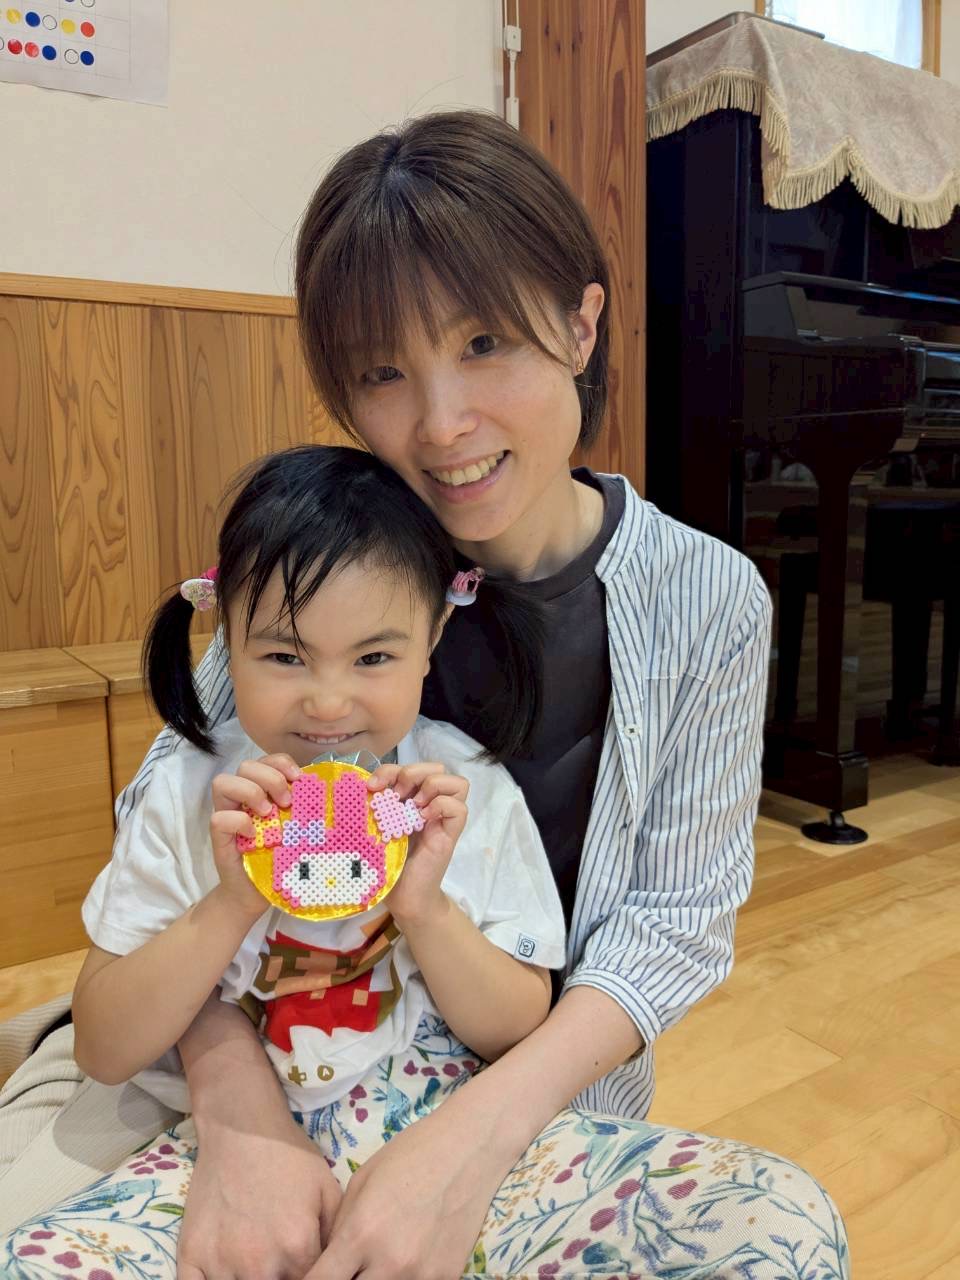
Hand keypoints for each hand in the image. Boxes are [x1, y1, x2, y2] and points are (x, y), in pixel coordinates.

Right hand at [178, 1111, 341, 1279]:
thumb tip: (334, 1267)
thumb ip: (333, 1237)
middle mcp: (259, 1264)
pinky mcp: (191, 1257)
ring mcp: (220, 1263)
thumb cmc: (288, 1156)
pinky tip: (224, 1273)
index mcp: (297, 1247)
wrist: (241, 1128)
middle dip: (280, 1279)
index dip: (308, 1277)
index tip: (302, 1263)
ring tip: (254, 1261)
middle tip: (278, 1260)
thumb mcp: (327, 1190)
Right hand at [210, 754, 300, 916]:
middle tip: (286, 802)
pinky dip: (238, 821)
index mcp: (263, 791)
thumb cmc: (281, 858)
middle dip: (270, 778)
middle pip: (246, 765)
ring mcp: (228, 815)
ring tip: (269, 814)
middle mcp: (242, 799)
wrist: (256, 894)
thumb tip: (330, 792)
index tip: (299, 779)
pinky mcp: (219, 837)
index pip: (267, 760)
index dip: (282, 762)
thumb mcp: (298, 829)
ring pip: (223, 782)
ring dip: (251, 792)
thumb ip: (304, 808)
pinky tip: (253, 834)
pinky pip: (219, 817)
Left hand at [304, 1097, 499, 1279]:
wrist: (468, 1149)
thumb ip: (341, 1229)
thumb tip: (330, 1264)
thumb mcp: (362, 1182)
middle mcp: (389, 1262)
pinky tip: (411, 1254)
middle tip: (351, 1266)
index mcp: (361, 1233)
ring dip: (376, 1279)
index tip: (311, 1278)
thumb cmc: (410, 1154)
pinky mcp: (446, 1278)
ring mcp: (421, 1275)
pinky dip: (407, 1278)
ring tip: (382, 1255)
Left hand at [367, 762, 468, 927]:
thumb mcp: (377, 827)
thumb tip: (363, 785)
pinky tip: (423, 819)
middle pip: (437, 767)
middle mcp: (430, 805)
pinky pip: (460, 808)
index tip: (372, 786)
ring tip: (413, 806)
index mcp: (411, 800)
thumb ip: (376, 806)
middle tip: (396, 795)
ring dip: (432, 786)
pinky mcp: (450, 835)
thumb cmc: (386, 863)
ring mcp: (443, 819)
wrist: (403, 898)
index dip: (391, 769)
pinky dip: (441, 806)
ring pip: (457, 783)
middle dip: (413, 773)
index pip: (411, 767)